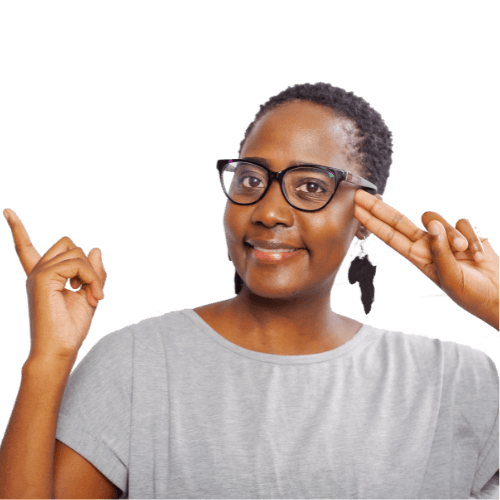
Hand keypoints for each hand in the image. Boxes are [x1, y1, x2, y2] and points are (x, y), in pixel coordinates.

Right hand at [3, 207, 107, 362]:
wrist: (60, 349)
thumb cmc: (72, 327)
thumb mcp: (89, 293)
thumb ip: (92, 272)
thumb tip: (95, 248)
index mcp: (44, 276)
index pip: (27, 247)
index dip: (18, 229)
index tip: (7, 211)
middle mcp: (38, 271)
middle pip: (69, 244)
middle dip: (87, 264)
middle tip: (93, 291)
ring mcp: (39, 273)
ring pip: (76, 252)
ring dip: (92, 274)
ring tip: (94, 297)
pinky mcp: (43, 277)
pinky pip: (77, 263)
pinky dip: (92, 278)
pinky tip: (94, 297)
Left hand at [354, 190, 499, 329]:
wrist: (499, 296)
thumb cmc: (472, 294)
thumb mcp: (450, 278)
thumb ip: (439, 252)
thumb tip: (430, 226)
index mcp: (419, 258)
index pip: (390, 236)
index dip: (373, 223)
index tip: (357, 211)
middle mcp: (428, 246)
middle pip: (400, 221)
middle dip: (380, 208)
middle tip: (360, 195)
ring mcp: (446, 239)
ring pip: (438, 220)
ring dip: (452, 235)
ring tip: (464, 253)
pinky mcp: (464, 233)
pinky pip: (462, 222)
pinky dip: (471, 237)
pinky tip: (478, 254)